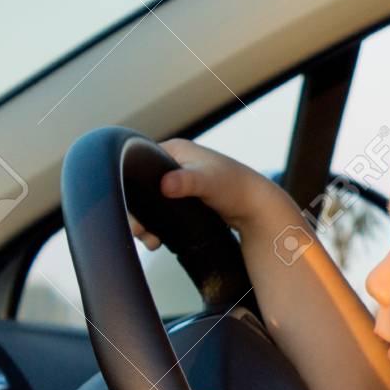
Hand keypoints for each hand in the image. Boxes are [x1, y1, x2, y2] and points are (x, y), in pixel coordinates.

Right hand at [129, 138, 286, 247]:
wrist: (257, 207)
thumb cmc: (236, 188)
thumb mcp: (208, 182)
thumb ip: (186, 182)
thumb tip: (166, 185)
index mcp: (175, 150)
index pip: (139, 165)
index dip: (132, 189)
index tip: (132, 212)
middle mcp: (175, 163)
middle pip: (142, 188)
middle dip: (138, 212)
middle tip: (139, 231)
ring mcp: (179, 181)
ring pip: (151, 203)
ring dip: (146, 222)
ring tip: (150, 239)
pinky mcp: (184, 198)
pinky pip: (162, 211)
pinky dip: (157, 225)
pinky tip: (158, 239)